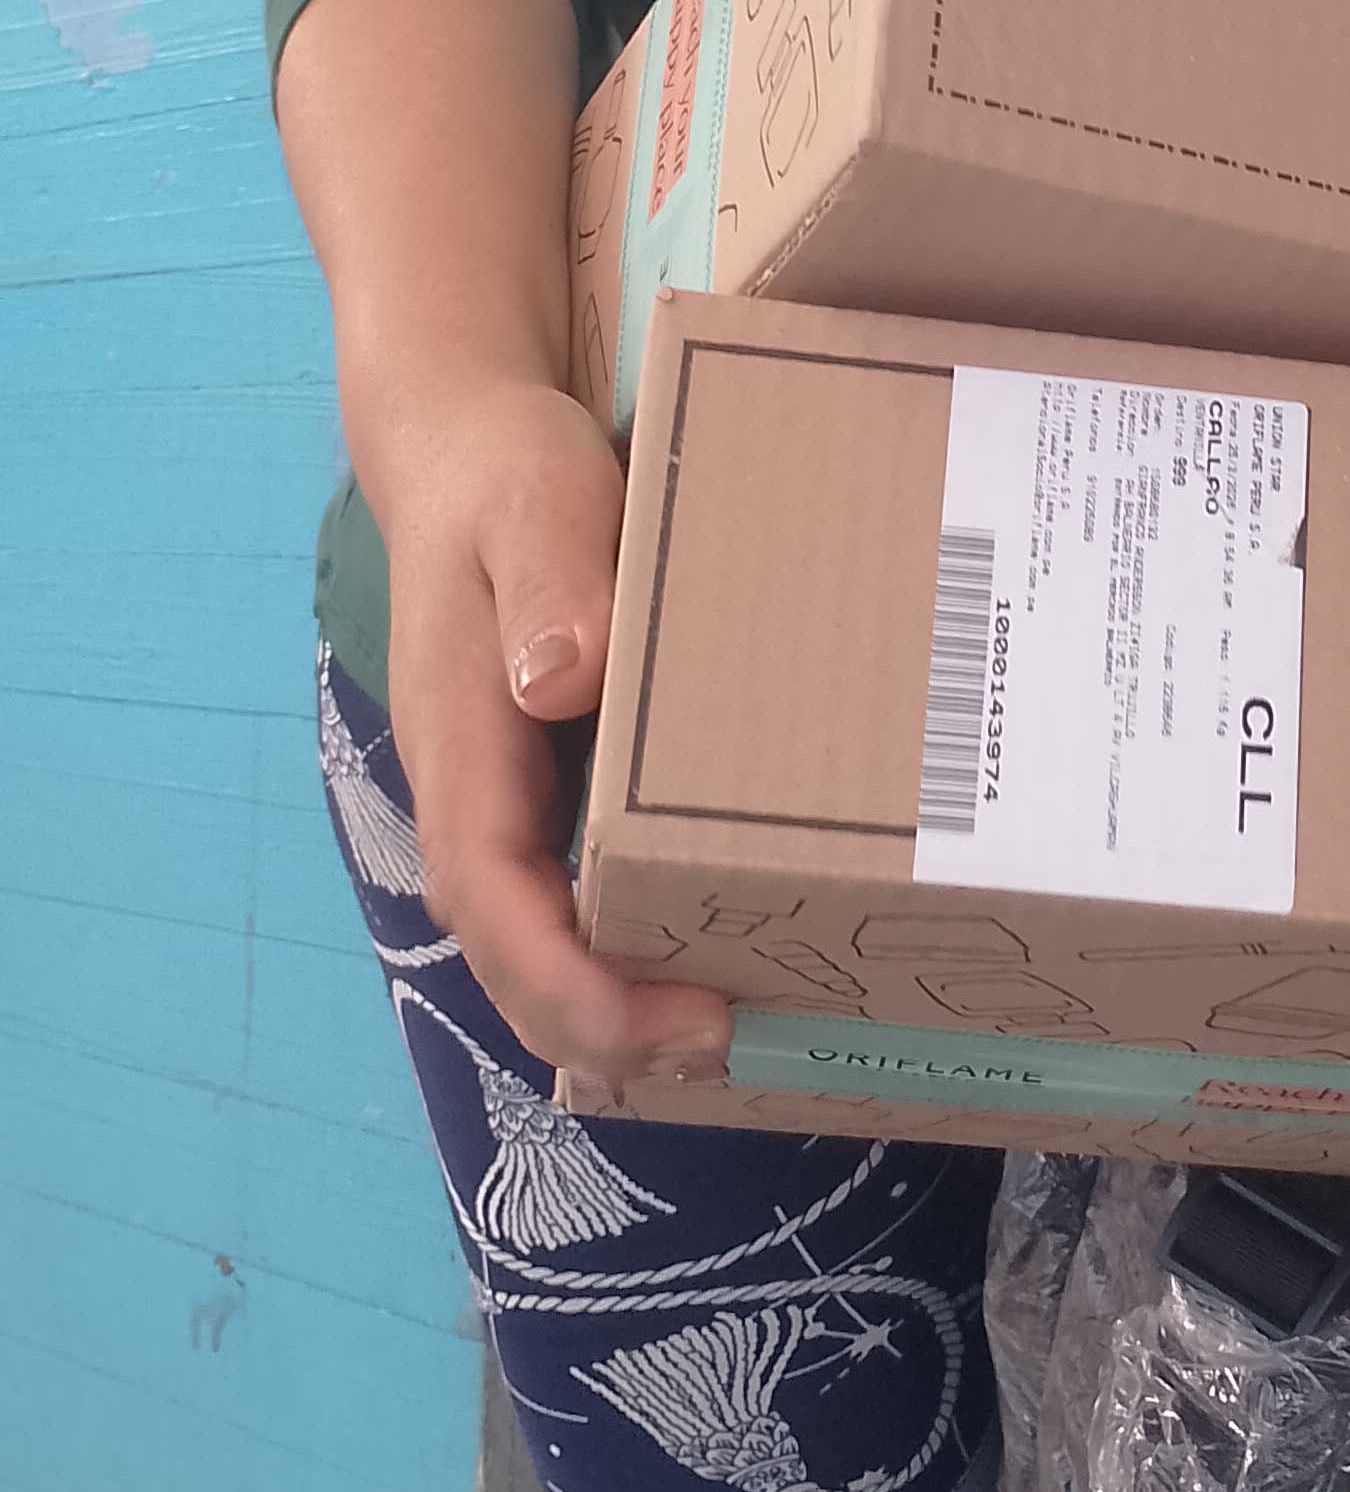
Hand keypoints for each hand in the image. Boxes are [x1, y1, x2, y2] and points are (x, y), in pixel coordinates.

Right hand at [376, 376, 732, 1091]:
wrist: (469, 449)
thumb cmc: (507, 475)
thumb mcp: (532, 502)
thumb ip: (545, 581)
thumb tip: (557, 682)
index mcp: (461, 745)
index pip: (492, 901)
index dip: (573, 982)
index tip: (674, 1018)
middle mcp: (475, 799)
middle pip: (514, 957)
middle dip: (610, 1027)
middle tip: (739, 1042)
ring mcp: (507, 805)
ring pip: (543, 943)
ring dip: (624, 1008)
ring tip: (746, 1032)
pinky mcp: (546, 795)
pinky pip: (575, 899)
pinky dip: (635, 954)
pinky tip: (728, 960)